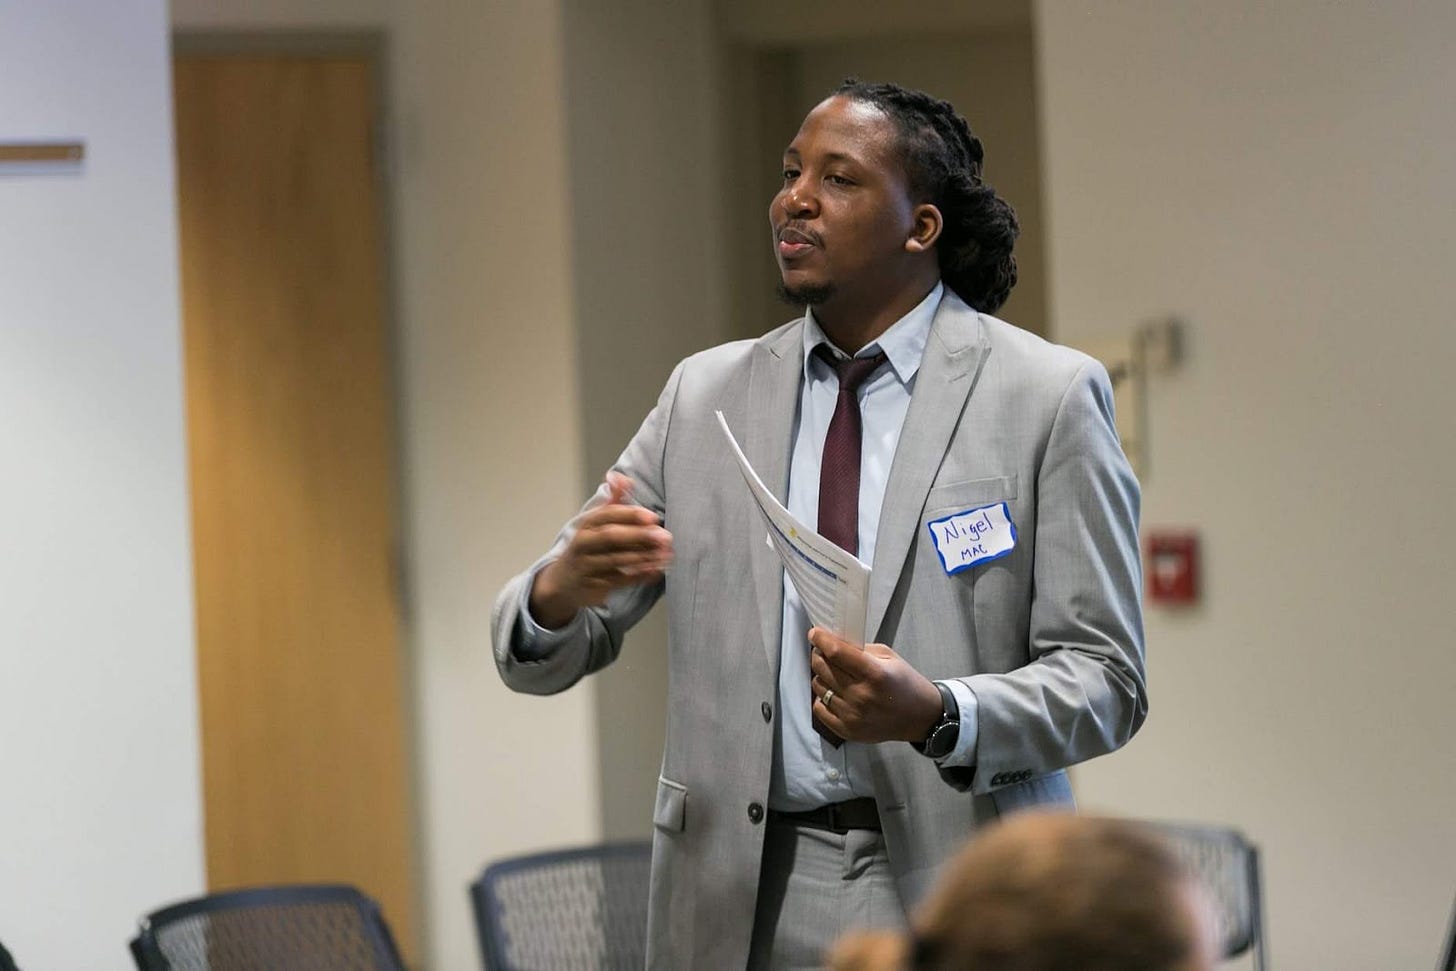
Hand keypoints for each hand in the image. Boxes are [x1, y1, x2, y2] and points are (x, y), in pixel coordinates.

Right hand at [528, 472, 673, 627]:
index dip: (630, 515)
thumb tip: (618, 475)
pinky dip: (639, 577)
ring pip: (617, 560)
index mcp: (586, 525)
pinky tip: (657, 571)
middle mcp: (583, 544)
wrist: (564, 581)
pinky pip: (619, 581)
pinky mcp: (594, 586)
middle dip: (639, 536)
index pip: (606, 515)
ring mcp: (587, 566)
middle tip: (665, 537)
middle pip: (611, 537)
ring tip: (667, 554)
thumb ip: (612, 500)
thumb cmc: (587, 546)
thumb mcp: (595, 522)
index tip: (653, 517)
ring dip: (644, 557)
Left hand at [808, 627, 942, 743]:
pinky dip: (823, 698)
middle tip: (824, 652)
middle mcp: (861, 696)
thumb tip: (834, 641)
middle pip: (823, 668)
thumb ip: (861, 649)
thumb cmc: (905, 684)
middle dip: (819, 655)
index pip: (836, 652)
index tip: (815, 633)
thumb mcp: (889, 657)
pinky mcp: (847, 730)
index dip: (821, 639)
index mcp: (875, 674)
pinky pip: (820, 709)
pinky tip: (834, 693)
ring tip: (834, 674)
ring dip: (822, 676)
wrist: (920, 717)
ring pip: (819, 687)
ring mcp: (853, 715)